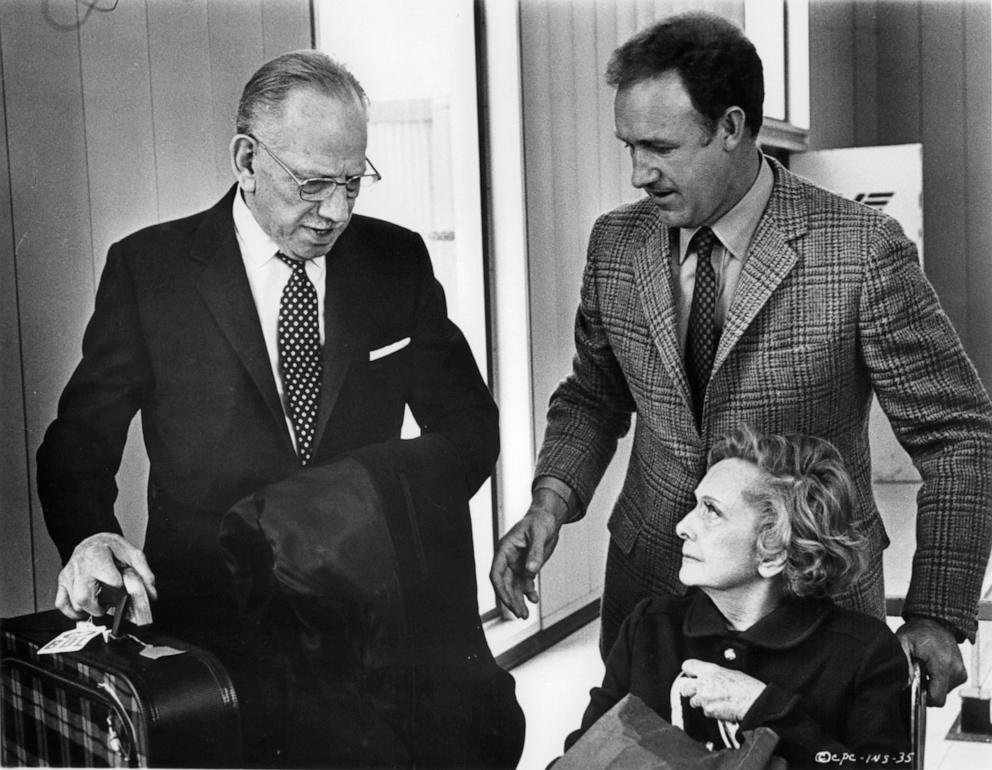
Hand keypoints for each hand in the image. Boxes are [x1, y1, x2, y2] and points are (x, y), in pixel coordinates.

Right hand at [55, 533, 156, 623]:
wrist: (94, 541)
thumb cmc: (113, 548)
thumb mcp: (133, 555)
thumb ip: (144, 574)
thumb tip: (151, 595)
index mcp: (98, 554)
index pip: (109, 579)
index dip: (118, 588)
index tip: (122, 589)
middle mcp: (80, 565)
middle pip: (84, 597)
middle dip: (98, 607)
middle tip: (109, 605)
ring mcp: (69, 574)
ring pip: (74, 603)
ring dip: (88, 610)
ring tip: (99, 604)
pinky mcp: (62, 582)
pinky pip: (61, 603)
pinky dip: (72, 612)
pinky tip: (85, 610)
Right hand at [489, 490, 567, 618]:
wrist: (548, 518)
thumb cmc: (541, 521)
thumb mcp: (540, 534)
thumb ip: (535, 553)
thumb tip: (531, 572)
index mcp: (505, 549)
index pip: (496, 573)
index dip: (500, 589)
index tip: (508, 601)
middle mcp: (508, 558)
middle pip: (504, 583)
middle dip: (510, 600)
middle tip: (520, 613)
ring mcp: (516, 563)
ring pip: (513, 586)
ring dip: (518, 600)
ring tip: (524, 614)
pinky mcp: (526, 567)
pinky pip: (524, 583)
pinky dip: (528, 593)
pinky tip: (534, 600)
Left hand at [679, 659, 766, 722]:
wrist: (755, 703)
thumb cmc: (747, 688)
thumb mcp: (730, 673)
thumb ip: (714, 675)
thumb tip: (709, 677)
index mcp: (710, 670)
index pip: (687, 665)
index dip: (689, 672)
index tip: (691, 675)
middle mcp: (704, 682)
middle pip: (684, 687)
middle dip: (690, 690)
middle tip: (700, 692)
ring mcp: (705, 697)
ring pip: (693, 701)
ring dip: (701, 702)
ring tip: (715, 701)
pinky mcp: (708, 710)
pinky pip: (704, 711)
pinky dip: (711, 711)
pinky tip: (721, 708)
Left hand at [896, 617, 966, 705]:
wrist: (934, 621)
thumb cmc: (918, 632)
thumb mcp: (903, 643)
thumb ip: (904, 664)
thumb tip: (906, 685)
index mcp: (943, 664)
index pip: (937, 698)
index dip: (923, 697)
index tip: (914, 686)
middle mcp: (956, 670)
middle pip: (939, 696)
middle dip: (926, 688)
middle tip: (917, 671)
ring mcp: (961, 671)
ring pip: (943, 692)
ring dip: (932, 683)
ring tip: (924, 667)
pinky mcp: (962, 672)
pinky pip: (948, 685)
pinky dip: (938, 679)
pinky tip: (930, 667)